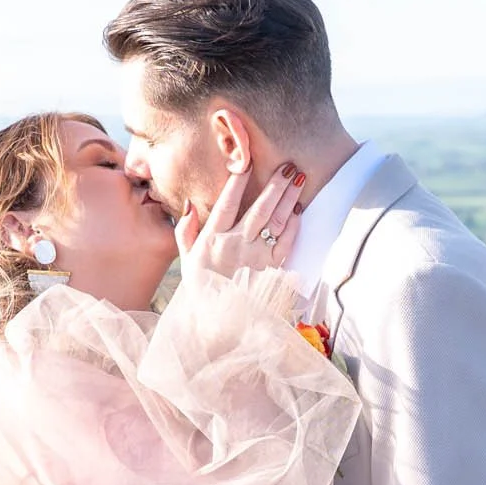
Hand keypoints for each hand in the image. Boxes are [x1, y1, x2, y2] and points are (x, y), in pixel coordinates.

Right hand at [177, 161, 304, 279]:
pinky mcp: (272, 270)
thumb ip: (186, 229)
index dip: (237, 183)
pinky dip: (294, 226)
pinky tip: (298, 209)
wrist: (216, 322)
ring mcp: (257, 258)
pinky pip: (286, 243)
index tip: (246, 162)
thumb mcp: (186, 258)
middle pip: (260, 209)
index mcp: (213, 240)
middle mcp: (237, 246)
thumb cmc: (201, 286)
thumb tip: (190, 204)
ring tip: (299, 178)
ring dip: (289, 199)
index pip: (227, 204)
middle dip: (275, 185)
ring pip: (277, 222)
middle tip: (288, 166)